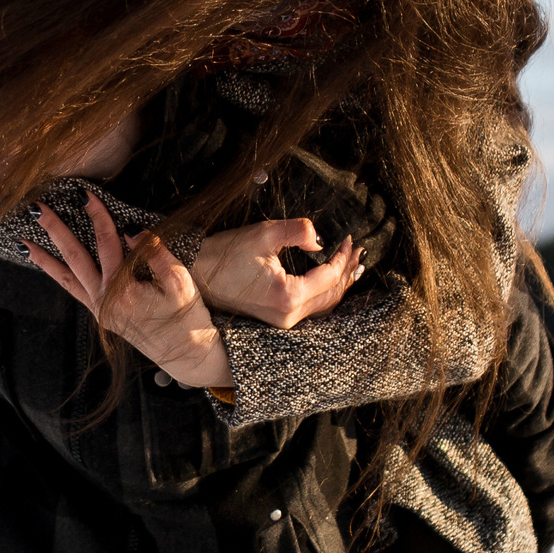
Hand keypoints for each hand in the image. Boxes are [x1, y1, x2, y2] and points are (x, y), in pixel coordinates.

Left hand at [26, 188, 232, 387]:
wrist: (187, 354)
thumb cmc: (187, 316)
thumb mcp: (180, 281)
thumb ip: (156, 254)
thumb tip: (131, 231)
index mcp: (123, 291)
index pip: (107, 243)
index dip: (97, 216)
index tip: (85, 195)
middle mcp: (104, 301)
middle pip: (75, 258)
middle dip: (55, 231)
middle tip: (36, 208)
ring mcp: (100, 310)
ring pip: (67, 278)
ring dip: (43, 258)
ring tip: (21, 242)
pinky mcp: (102, 315)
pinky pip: (74, 291)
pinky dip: (58, 276)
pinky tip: (47, 263)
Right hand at [191, 219, 362, 328]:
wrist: (196, 275)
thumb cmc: (224, 254)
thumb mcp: (263, 234)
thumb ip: (298, 231)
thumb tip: (319, 240)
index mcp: (288, 296)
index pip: (329, 277)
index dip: (342, 257)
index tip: (349, 240)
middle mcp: (288, 316)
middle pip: (331, 296)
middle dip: (347, 272)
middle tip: (357, 252)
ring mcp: (281, 322)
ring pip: (323, 306)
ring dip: (338, 285)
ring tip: (350, 266)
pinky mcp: (275, 320)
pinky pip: (309, 309)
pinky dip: (323, 294)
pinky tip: (328, 283)